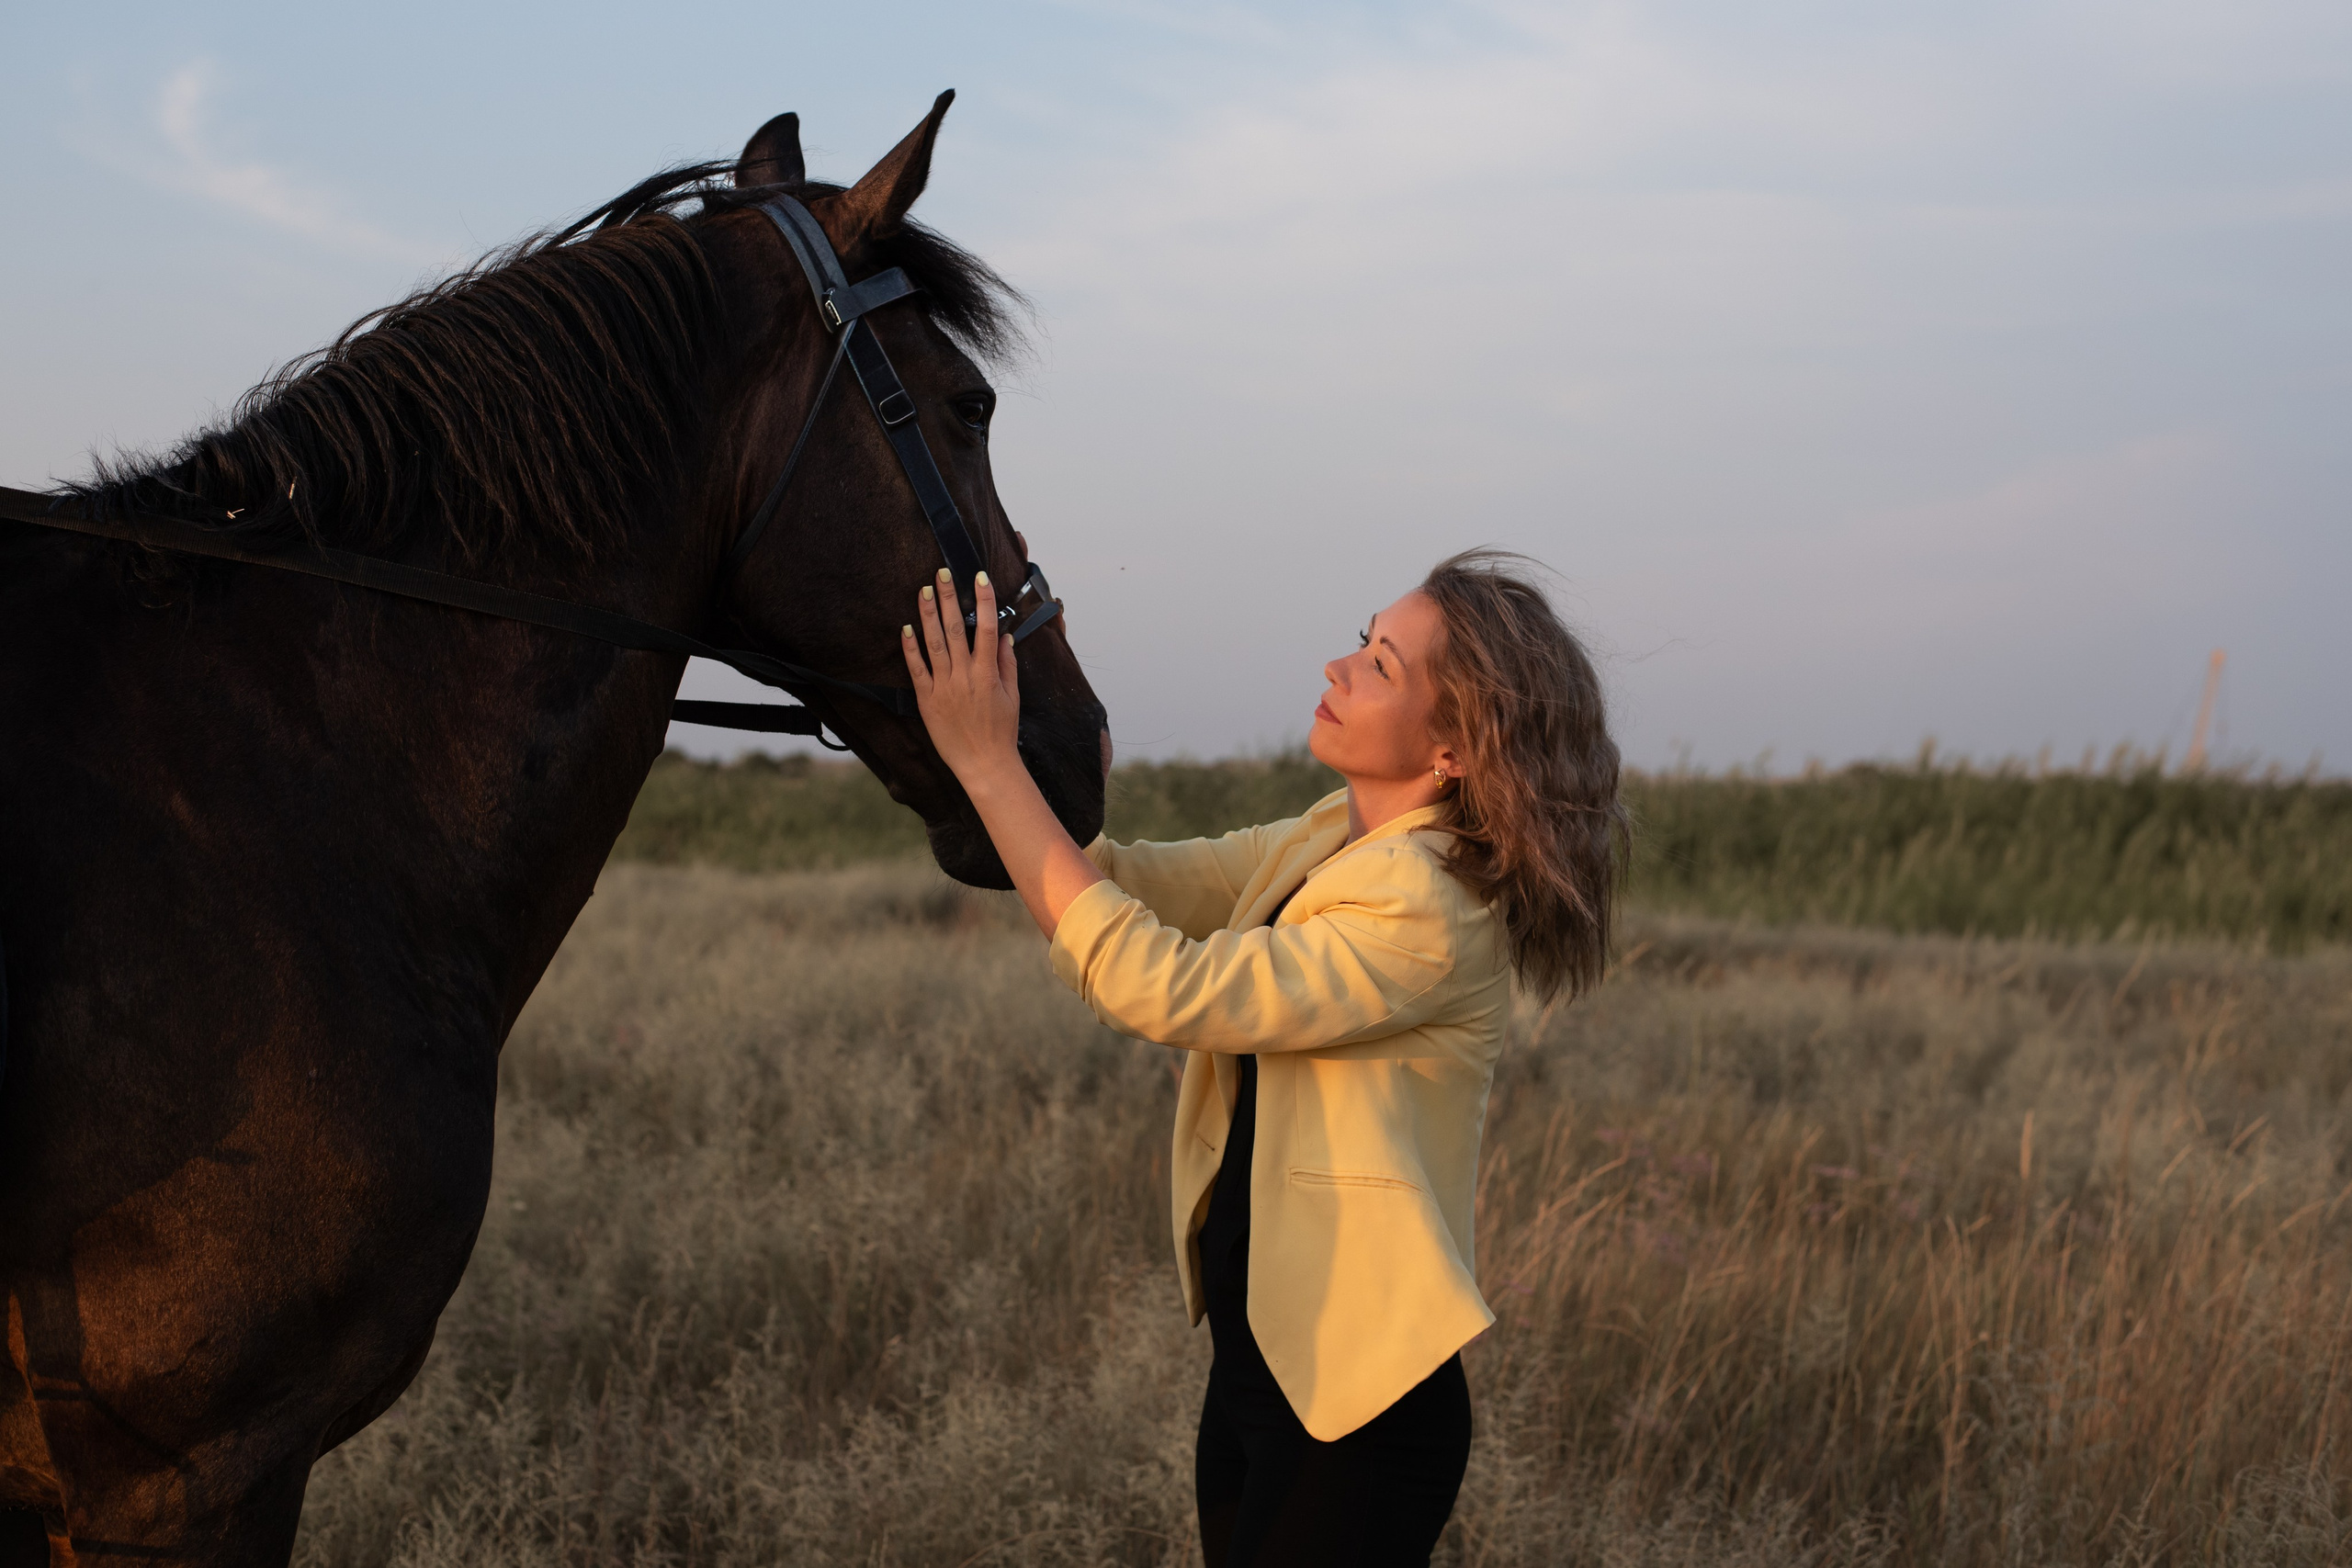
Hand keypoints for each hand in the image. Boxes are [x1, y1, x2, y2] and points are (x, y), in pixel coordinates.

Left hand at [903, 566, 1020, 783]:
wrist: (984, 764)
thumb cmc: (1001, 731)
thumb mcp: (1013, 696)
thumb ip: (1007, 664)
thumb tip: (1004, 636)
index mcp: (988, 673)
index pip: (986, 629)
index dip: (983, 601)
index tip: (979, 578)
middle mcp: (965, 676)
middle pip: (955, 629)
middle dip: (949, 598)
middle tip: (941, 572)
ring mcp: (944, 687)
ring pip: (934, 644)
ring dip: (928, 615)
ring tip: (923, 590)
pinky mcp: (927, 701)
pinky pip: (917, 670)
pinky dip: (910, 648)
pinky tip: (906, 628)